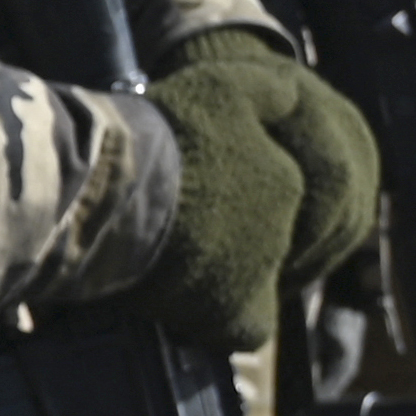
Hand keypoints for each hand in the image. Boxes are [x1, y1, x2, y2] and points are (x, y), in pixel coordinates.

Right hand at [125, 35, 381, 355]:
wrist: (121, 189)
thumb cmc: (165, 134)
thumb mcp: (224, 87)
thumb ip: (267, 92)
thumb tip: (294, 91)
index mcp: (285, 182)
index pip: (276, 202)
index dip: (236, 204)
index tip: (202, 202)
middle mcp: (283, 230)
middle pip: (263, 245)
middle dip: (232, 243)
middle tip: (185, 234)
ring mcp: (261, 274)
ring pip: (253, 285)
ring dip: (223, 280)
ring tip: (175, 265)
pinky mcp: (236, 313)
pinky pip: (245, 328)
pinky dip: (222, 322)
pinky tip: (189, 306)